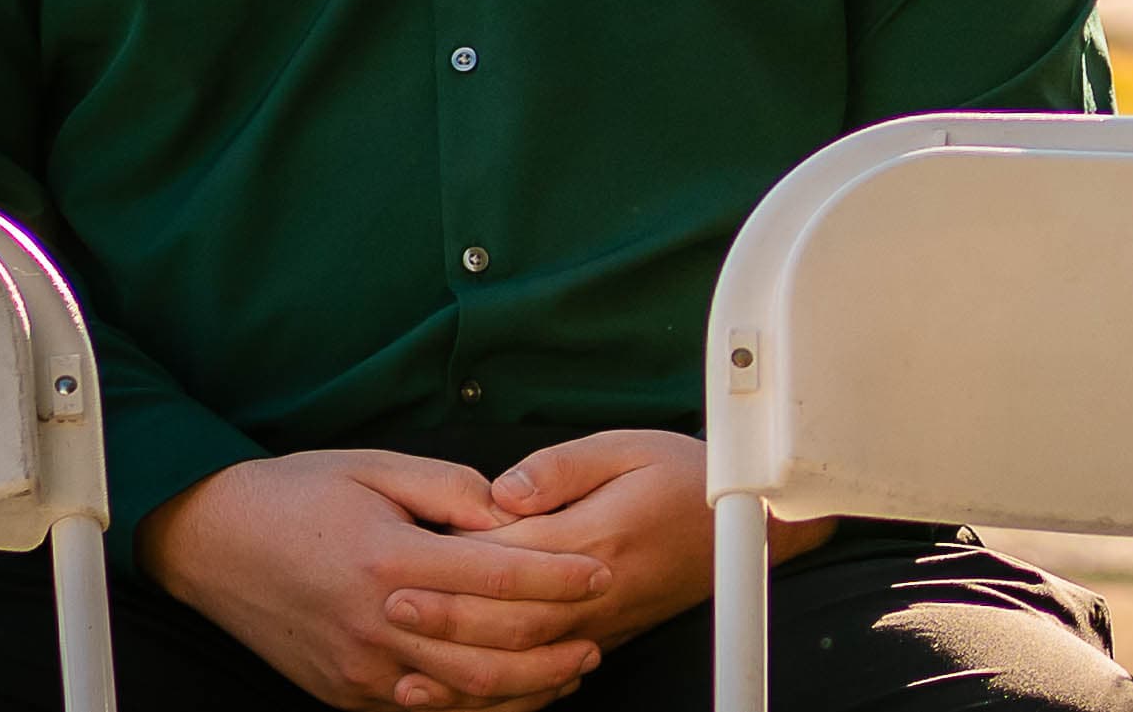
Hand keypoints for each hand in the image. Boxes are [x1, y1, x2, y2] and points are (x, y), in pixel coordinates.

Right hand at [138, 450, 609, 709]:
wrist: (211, 543)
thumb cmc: (297, 494)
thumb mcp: (375, 467)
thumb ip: (450, 489)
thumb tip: (511, 509)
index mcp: (390, 559)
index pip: (498, 576)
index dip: (558, 577)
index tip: (601, 571)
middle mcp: (377, 624)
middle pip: (489, 647)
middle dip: (555, 642)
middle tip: (601, 629)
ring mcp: (358, 670)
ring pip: (463, 693)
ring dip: (526, 686)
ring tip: (573, 666)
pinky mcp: (344, 695)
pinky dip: (476, 708)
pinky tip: (512, 694)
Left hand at [407, 432, 834, 664]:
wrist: (745, 527)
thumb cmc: (683, 476)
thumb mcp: (625, 446)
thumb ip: (560, 468)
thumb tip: (501, 491)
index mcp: (595, 539)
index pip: (512, 561)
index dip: (455, 565)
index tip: (402, 563)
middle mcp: (593, 595)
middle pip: (506, 623)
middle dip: (443, 620)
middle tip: (387, 609)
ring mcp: (596, 628)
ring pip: (521, 664)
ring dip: (460, 671)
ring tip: (403, 667)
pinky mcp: (599, 643)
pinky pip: (544, 684)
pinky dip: (500, 698)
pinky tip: (464, 696)